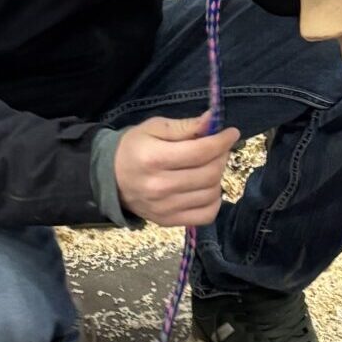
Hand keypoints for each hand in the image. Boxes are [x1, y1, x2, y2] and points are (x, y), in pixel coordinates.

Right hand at [114, 113, 239, 227]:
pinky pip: (206, 215)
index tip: (231, 133)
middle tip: (219, 148)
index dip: (222, 141)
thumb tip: (213, 120)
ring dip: (218, 177)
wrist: (110, 179)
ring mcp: (165, 208)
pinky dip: (214, 201)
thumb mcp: (154, 128)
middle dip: (222, 156)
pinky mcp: (168, 221)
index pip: (201, 151)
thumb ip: (185, 126)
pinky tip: (206, 188)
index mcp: (154, 159)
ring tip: (209, 166)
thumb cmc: (134, 148)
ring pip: (211, 193)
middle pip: (209, 173)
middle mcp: (159, 187)